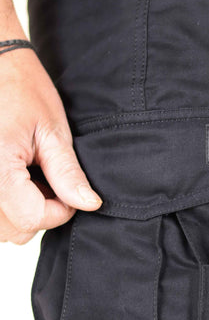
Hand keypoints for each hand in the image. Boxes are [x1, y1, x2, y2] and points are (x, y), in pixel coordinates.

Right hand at [0, 45, 101, 244]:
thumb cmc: (22, 90)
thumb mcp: (52, 131)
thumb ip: (68, 174)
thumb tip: (89, 205)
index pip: (31, 219)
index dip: (59, 211)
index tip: (68, 190)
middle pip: (15, 229)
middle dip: (40, 213)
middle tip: (49, 181)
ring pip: (2, 226)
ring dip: (21, 211)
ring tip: (31, 177)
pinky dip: (7, 204)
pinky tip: (17, 179)